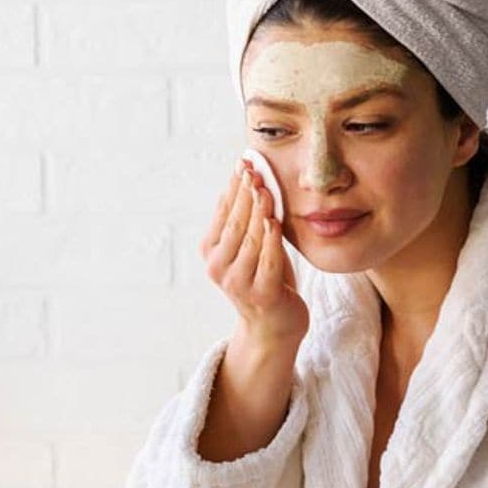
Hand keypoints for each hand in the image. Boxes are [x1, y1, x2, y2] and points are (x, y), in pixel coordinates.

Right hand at [202, 159, 308, 352]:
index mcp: (212, 251)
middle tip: (254, 168)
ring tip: (264, 188)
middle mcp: (218, 267)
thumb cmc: (265, 278)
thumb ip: (249, 218)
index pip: (223, 212)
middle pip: (234, 222)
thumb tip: (248, 176)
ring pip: (249, 239)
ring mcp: (239, 283)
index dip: (234, 186)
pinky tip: (273, 222)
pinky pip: (266, 261)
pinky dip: (269, 240)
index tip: (244, 162)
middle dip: (245, 194)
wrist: (275, 325)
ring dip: (257, 211)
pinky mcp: (262, 295)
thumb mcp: (252, 245)